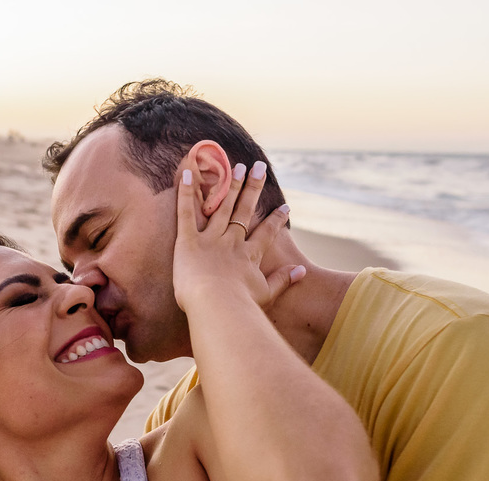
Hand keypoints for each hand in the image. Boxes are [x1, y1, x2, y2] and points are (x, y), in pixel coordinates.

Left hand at [173, 161, 301, 312]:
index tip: (286, 206)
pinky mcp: (188, 241)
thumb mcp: (266, 294)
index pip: (266, 233)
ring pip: (221, 207)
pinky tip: (186, 173)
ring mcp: (210, 239)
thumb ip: (284, 280)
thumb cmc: (240, 305)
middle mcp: (232, 242)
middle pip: (244, 211)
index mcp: (249, 256)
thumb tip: (302, 270)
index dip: (277, 220)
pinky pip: (186, 213)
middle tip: (260, 167)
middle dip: (253, 188)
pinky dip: (186, 193)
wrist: (217, 306)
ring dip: (230, 185)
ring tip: (237, 167)